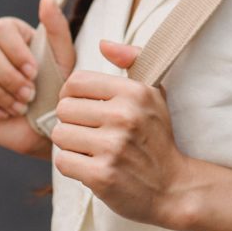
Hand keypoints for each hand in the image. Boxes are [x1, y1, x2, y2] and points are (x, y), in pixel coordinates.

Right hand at [0, 0, 74, 157]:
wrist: (47, 124)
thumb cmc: (58, 86)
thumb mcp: (63, 56)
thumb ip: (56, 26)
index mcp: (11, 34)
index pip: (0, 28)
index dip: (15, 51)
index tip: (34, 71)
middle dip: (8, 76)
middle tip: (30, 94)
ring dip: (0, 93)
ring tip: (22, 106)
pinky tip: (5, 113)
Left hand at [51, 39, 189, 226]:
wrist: (172, 186)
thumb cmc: (156, 137)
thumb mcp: (153, 93)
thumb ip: (131, 61)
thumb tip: (103, 43)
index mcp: (134, 92)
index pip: (76, 82)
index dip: (73, 95)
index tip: (85, 108)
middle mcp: (124, 116)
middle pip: (63, 109)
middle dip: (71, 122)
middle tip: (90, 132)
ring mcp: (113, 147)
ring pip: (59, 135)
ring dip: (70, 145)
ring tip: (90, 149)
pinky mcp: (101, 175)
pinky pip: (62, 161)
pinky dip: (71, 165)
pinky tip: (89, 165)